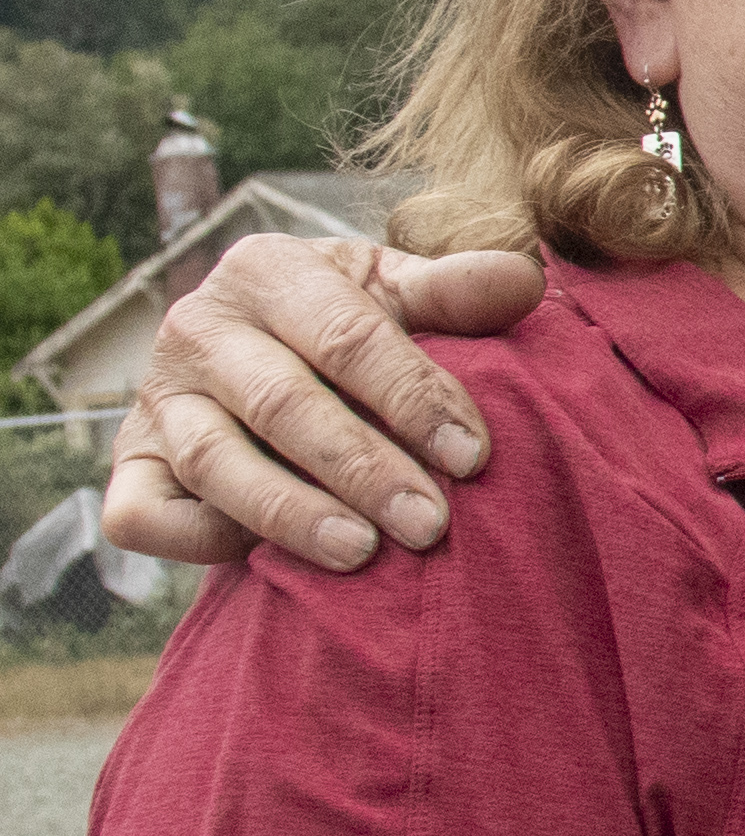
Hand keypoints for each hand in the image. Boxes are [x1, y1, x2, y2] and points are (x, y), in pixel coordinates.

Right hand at [102, 238, 540, 572]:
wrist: (257, 349)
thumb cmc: (345, 322)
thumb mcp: (395, 291)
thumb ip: (456, 290)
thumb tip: (524, 280)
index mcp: (267, 272)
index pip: (348, 337)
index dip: (413, 398)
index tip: (473, 457)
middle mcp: (197, 330)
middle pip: (283, 404)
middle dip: (363, 469)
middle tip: (429, 525)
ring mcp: (156, 400)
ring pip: (215, 463)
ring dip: (291, 513)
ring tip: (361, 554)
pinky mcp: (129, 465)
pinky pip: (142, 513)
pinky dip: (194, 540)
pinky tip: (260, 563)